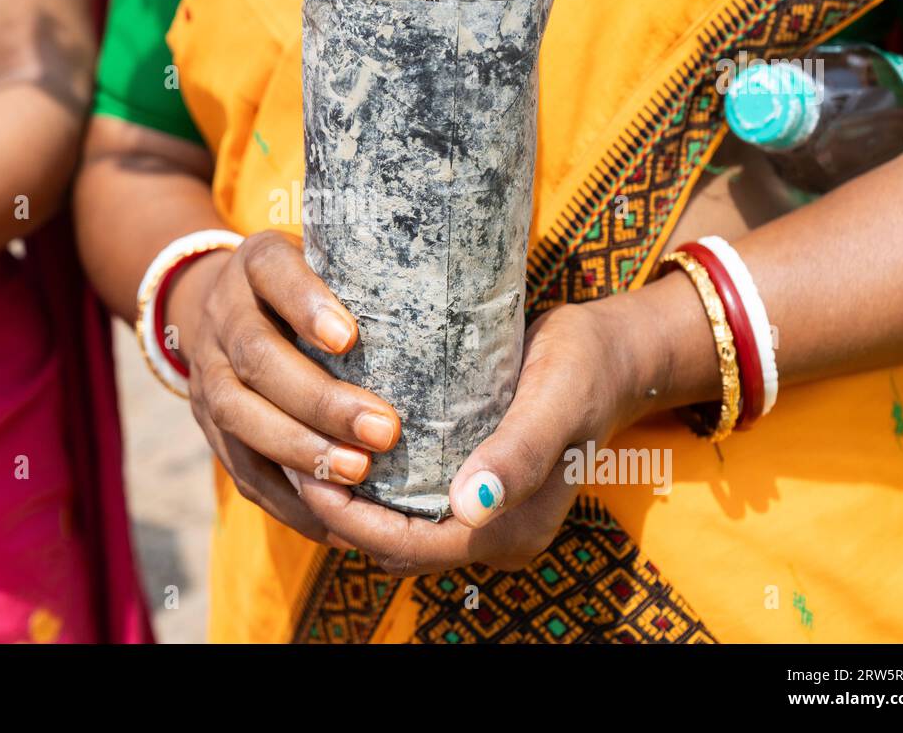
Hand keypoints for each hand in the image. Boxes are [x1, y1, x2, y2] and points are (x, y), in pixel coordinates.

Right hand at [166, 230, 404, 543]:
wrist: (226, 305)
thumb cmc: (313, 283)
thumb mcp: (331, 257)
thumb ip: (373, 275)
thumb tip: (467, 301)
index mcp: (257, 262)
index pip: (274, 273)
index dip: (307, 305)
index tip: (351, 338)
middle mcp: (223, 315)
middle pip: (258, 357)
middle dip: (319, 399)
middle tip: (384, 430)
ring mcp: (207, 372)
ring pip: (240, 415)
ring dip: (300, 450)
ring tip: (359, 474)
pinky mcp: (210, 426)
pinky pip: (241, 468)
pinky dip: (287, 499)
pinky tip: (335, 519)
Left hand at [294, 299, 666, 574]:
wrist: (612, 354)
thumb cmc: (585, 368)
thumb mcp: (555, 399)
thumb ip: (520, 454)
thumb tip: (470, 506)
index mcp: (510, 531)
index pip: (410, 548)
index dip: (350, 521)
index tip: (306, 474)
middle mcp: (492, 533)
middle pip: (393, 545)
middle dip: (335, 514)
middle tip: (290, 459)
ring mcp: (481, 514)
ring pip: (394, 527)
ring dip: (345, 501)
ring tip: (302, 450)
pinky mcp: (470, 487)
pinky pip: (406, 502)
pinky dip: (368, 484)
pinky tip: (336, 443)